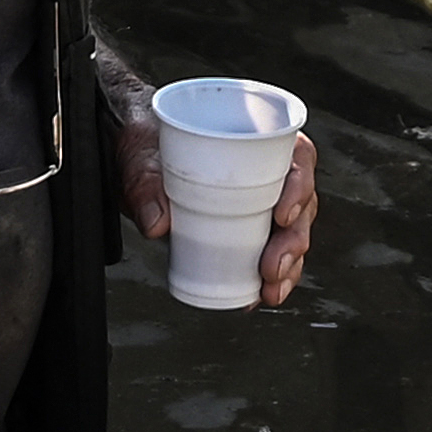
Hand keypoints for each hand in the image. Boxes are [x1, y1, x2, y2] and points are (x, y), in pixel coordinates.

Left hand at [100, 46, 325, 309]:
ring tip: (270, 288)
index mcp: (255, 138)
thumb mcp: (141, 154)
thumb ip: (145, 183)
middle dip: (293, 241)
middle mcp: (267, 169)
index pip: (298, 156)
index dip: (300, 187)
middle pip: (301, 203)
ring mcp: (258, 200)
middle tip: (272, 267)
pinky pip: (270, 251)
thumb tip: (156, 223)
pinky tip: (261, 294)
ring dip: (288, 265)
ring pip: (291, 232)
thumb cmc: (146, 141)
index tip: (283, 216)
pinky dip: (271, 276)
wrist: (130, 155)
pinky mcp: (244, 227)